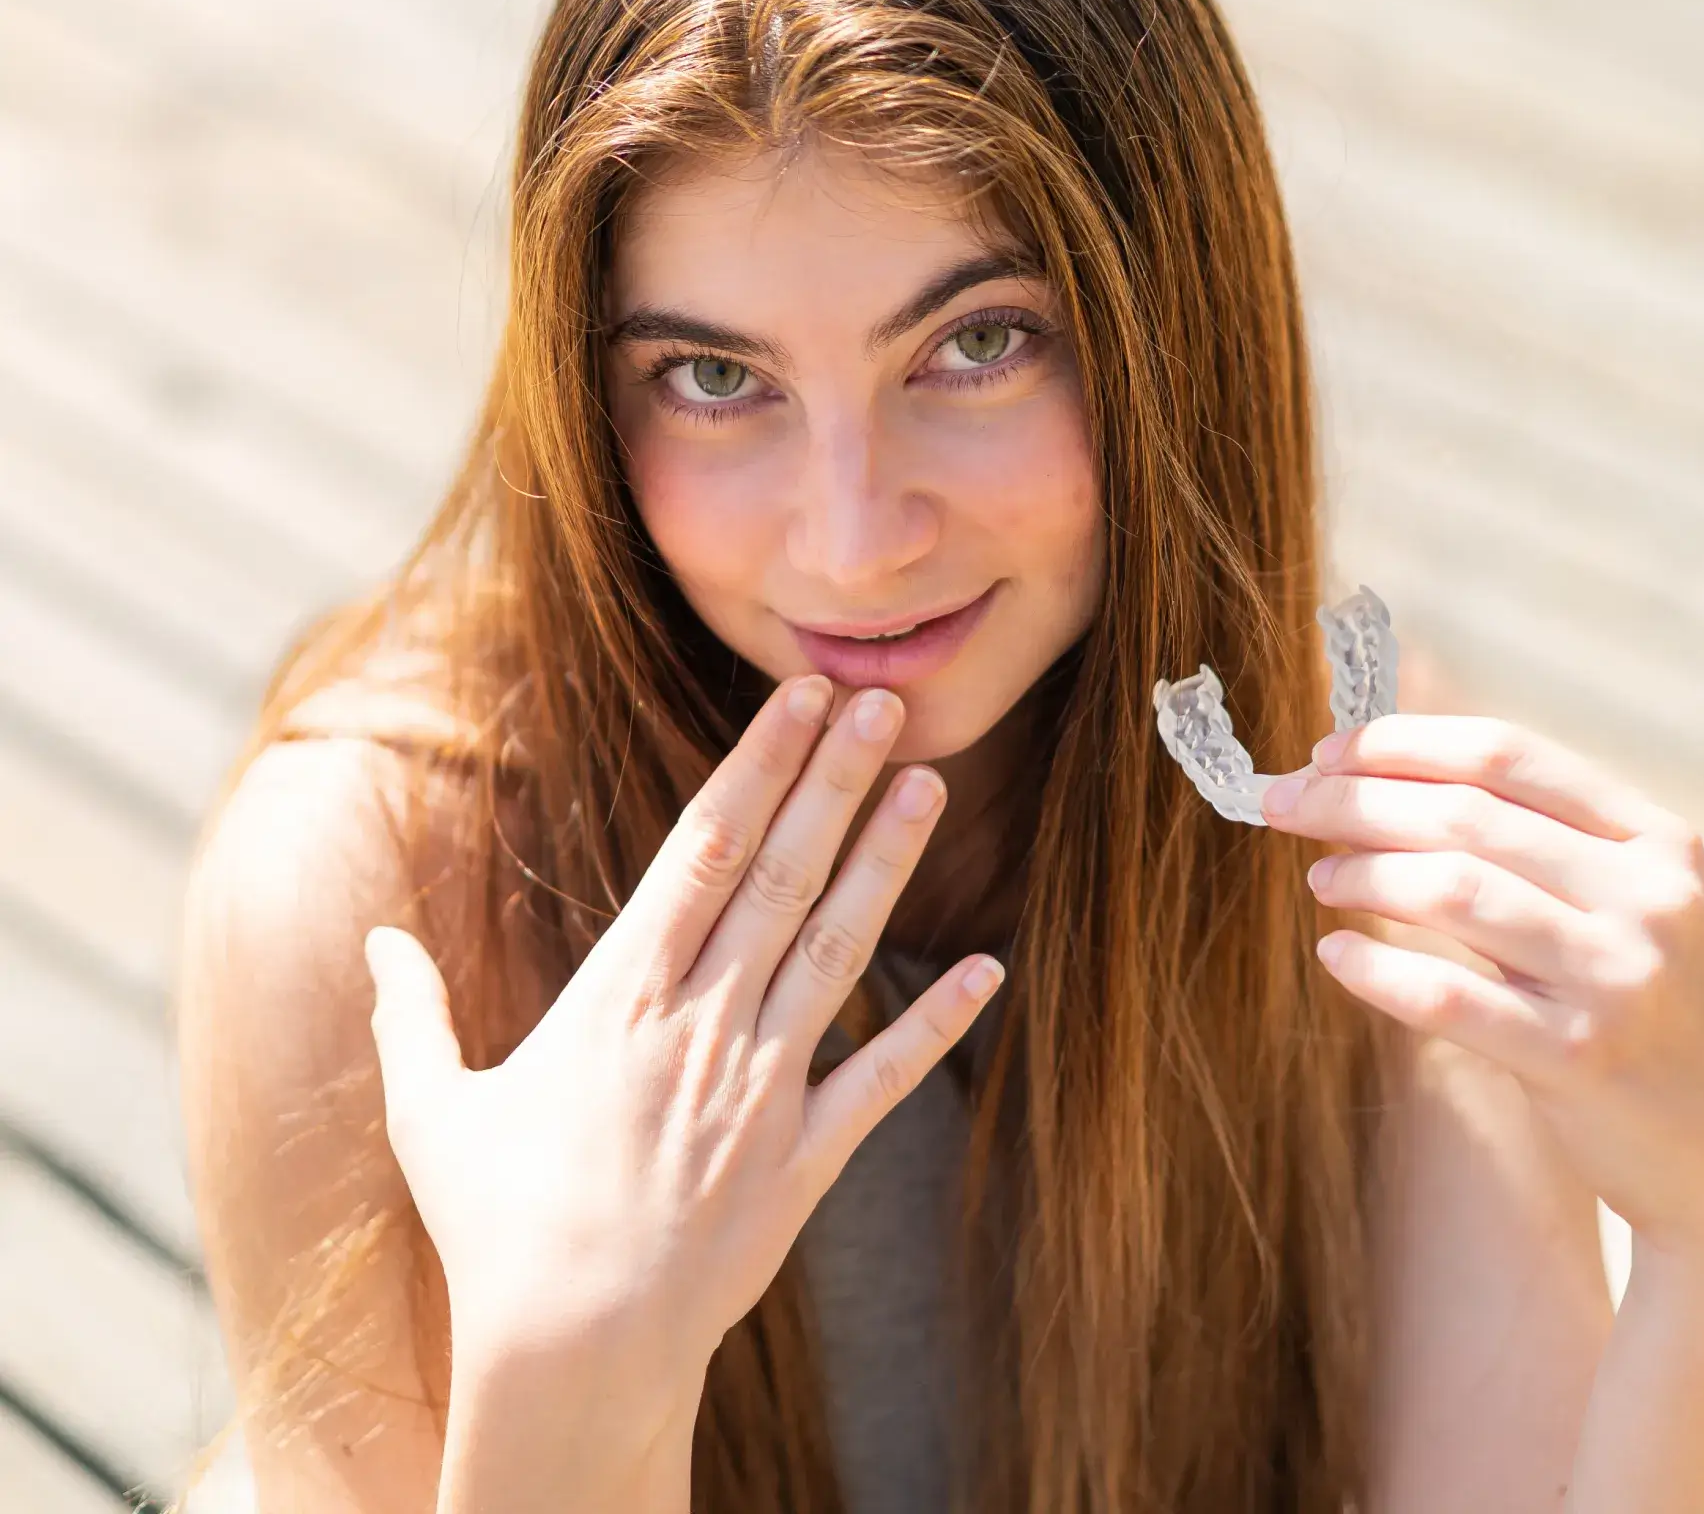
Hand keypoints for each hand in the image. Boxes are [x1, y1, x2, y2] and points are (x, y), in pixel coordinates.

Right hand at [362, 676, 1003, 1406]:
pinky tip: (985, 967)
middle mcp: (704, 1019)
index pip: (706, 846)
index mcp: (622, 992)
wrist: (571, 1350)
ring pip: (839, 947)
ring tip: (929, 783)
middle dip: (835, 778)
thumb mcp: (431, 1108)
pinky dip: (937, 1020)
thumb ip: (409, 1011)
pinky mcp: (805, 1155)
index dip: (759, 763)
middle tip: (886, 701)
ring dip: (887, 861)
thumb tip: (372, 940)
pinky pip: (883, 1076)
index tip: (800, 698)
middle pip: (784, 872)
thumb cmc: (493, 1226)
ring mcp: (763, 1084)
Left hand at [1261, 715, 1703, 1263]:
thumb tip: (1383, 776)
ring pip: (1453, 891)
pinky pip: (1449, 996)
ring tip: (1318, 876)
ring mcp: (1616, 978)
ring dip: (1363, 874)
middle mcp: (1645, 897)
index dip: (1399, 744)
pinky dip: (1377, 967)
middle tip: (1284, 804)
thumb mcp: (1628, 904)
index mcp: (1655, 839)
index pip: (1505, 755)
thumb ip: (1536, 839)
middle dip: (1354, 799)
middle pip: (1465, 814)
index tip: (1325, 752)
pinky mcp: (1580, 1060)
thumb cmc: (1650, 1010)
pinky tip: (1335, 954)